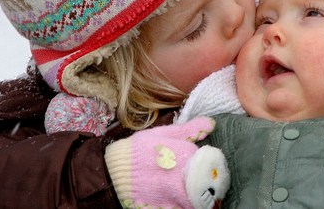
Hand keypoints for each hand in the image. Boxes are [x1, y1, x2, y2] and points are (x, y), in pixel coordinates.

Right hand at [105, 116, 229, 208]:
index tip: (210, 172)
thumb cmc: (138, 150)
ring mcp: (171, 196)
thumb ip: (189, 130)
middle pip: (206, 189)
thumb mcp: (162, 134)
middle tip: (204, 189)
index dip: (212, 170)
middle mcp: (181, 176)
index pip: (211, 165)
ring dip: (197, 201)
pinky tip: (179, 204)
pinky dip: (182, 208)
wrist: (111, 171)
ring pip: (195, 204)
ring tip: (193, 198)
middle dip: (207, 190)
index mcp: (185, 156)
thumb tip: (212, 123)